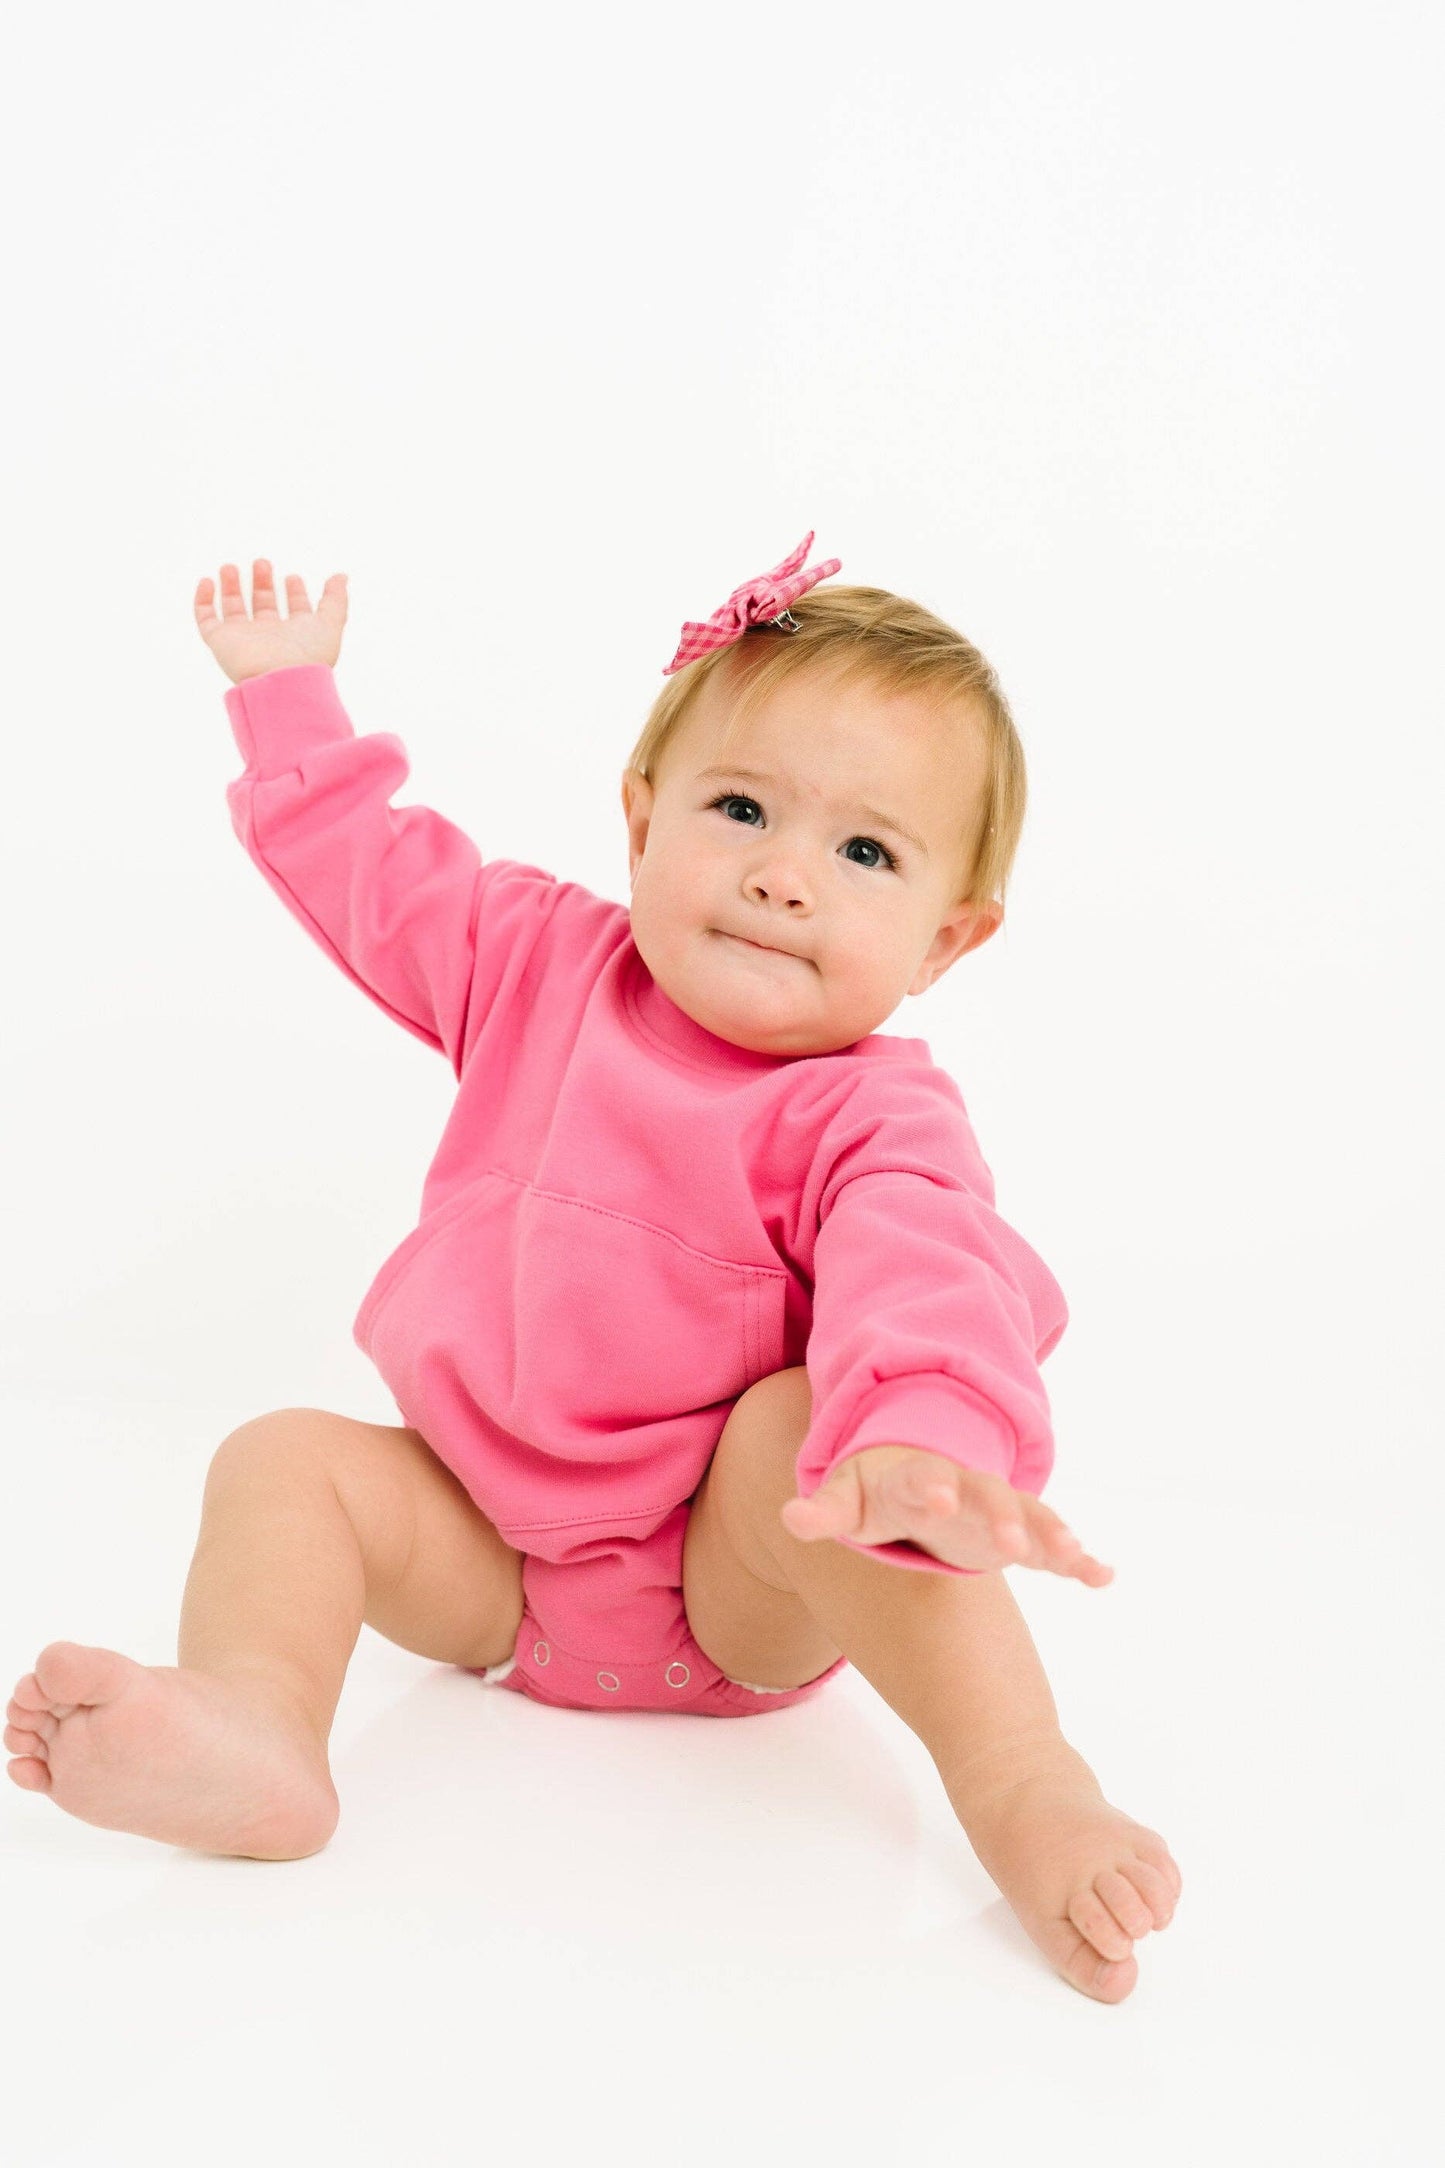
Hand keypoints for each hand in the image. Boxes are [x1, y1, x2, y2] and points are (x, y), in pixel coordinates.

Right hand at [194, 558, 348, 684]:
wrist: (280, 681)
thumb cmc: (308, 657)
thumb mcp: (330, 623)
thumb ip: (336, 599)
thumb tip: (341, 576)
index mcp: (295, 635)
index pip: (294, 610)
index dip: (295, 593)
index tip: (293, 577)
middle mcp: (269, 637)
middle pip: (263, 606)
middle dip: (263, 584)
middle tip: (262, 563)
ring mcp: (243, 639)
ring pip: (233, 609)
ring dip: (230, 587)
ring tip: (230, 566)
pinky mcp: (221, 642)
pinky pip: (206, 619)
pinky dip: (203, 600)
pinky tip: (207, 582)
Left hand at [779, 1443, 1113, 1584]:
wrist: (916, 1468)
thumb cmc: (878, 1493)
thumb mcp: (849, 1500)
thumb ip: (823, 1512)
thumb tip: (790, 1518)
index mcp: (918, 1478)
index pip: (923, 1478)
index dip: (929, 1486)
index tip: (936, 1496)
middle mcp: (965, 1488)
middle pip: (986, 1496)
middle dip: (999, 1516)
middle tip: (1012, 1546)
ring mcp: (996, 1509)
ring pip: (1030, 1517)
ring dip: (1050, 1534)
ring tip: (1074, 1555)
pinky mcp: (1020, 1532)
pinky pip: (1054, 1542)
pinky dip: (1080, 1558)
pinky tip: (1104, 1577)